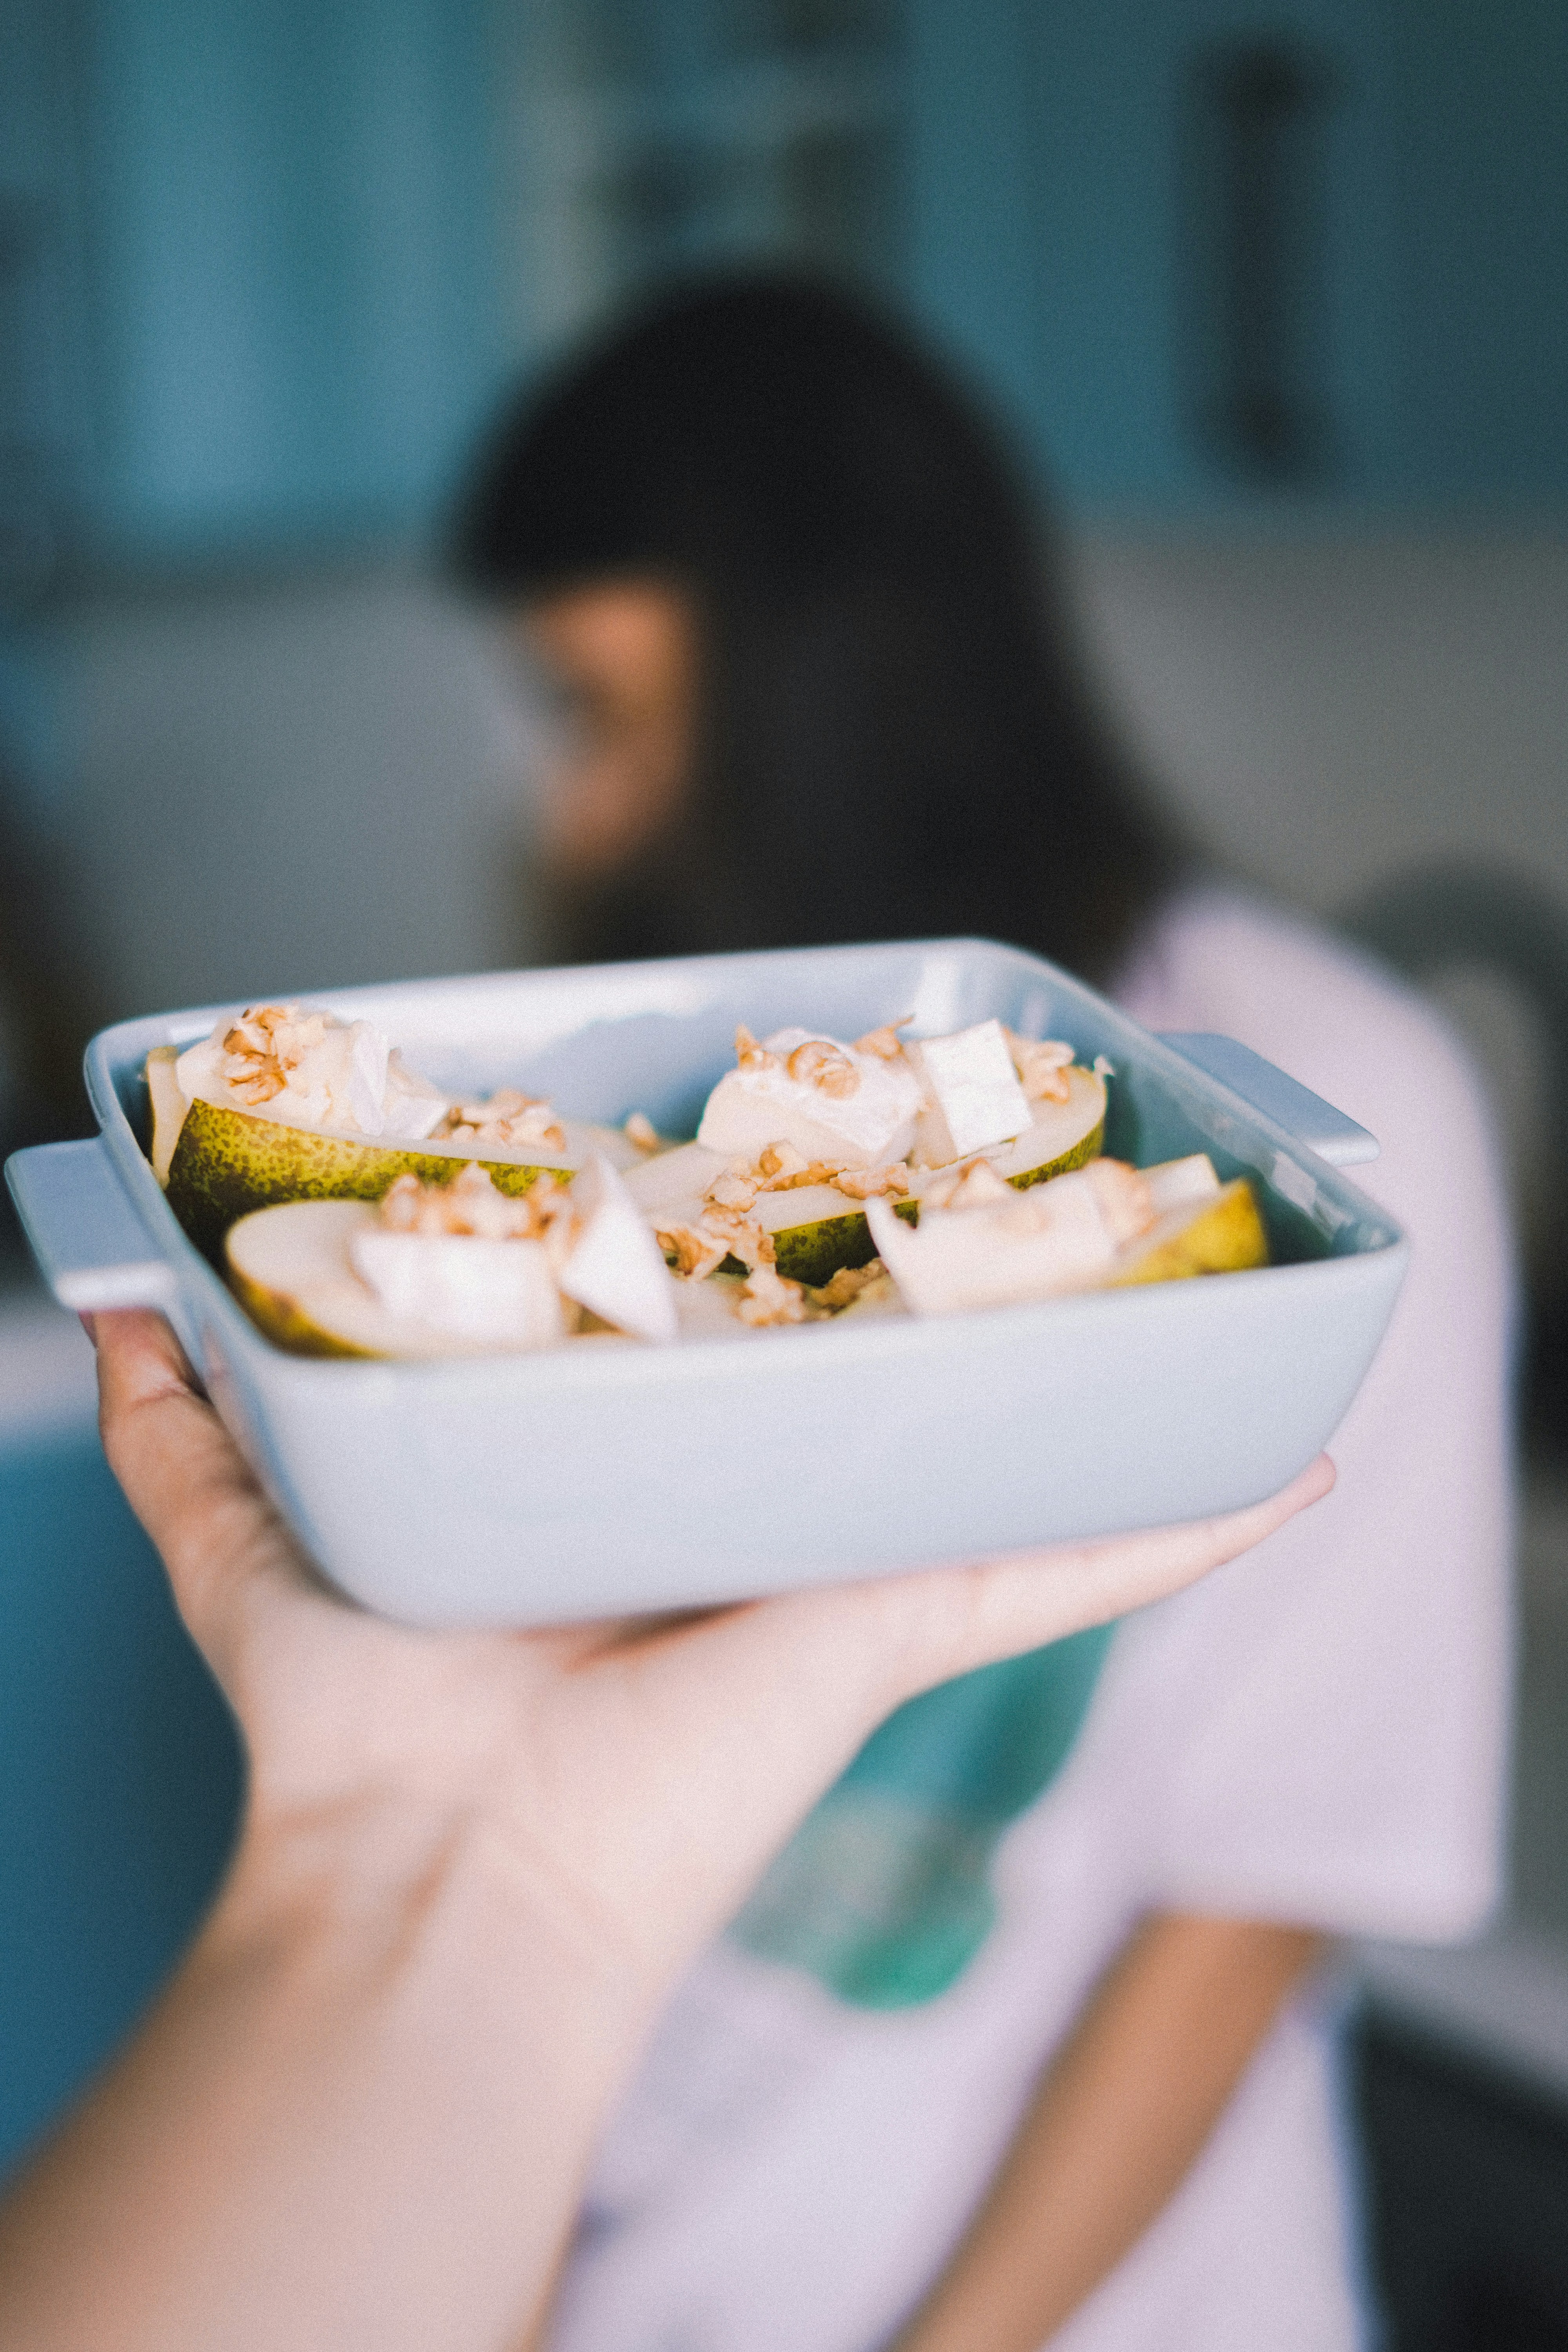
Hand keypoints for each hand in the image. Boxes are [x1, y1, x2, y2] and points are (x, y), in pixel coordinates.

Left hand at [0, 1312, 1328, 2351]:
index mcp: (637, 1475)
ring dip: (1114, 1392)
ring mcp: (851, 1563)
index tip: (814, 1175)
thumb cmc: (348, 1709)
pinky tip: (1290, 1463)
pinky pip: (1075, 1561)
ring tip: (1196, 1286)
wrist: (426, 1874)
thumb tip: (117, 1306)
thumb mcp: (247, 1525)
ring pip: (1012, 1457)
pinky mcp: (906, 1622)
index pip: (737, 1346)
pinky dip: (1187, 1520)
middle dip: (962, 1296)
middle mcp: (756, 1509)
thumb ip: (185, 1414)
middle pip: (883, 1383)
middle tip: (1030, 1187)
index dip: (779, 1258)